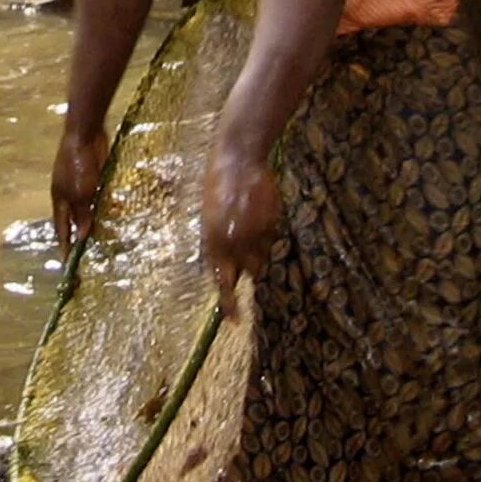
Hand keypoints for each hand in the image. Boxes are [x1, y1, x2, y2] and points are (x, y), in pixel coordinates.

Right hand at [50, 124, 107, 248]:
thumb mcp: (80, 194)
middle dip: (80, 235)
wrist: (85, 135)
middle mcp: (68, 195)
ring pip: (88, 209)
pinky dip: (105, 206)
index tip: (68, 262)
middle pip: (74, 220)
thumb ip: (81, 214)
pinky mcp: (94, 177)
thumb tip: (82, 236)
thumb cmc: (78, 165)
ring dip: (95, 221)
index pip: (61, 228)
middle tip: (88, 253)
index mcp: (59, 200)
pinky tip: (114, 212)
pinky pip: (99, 197)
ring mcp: (80, 185)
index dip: (64, 245)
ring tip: (104, 237)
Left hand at [202, 145, 281, 311]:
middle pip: (249, 271)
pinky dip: (265, 232)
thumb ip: (217, 244)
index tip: (234, 321)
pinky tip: (257, 212)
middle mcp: (235, 244)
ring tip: (249, 222)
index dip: (229, 304)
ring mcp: (255, 234)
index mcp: (213, 244)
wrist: (238, 160)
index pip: (222, 283)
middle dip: (248, 266)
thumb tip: (227, 267)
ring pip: (261, 256)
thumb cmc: (217, 187)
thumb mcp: (209, 218)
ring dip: (257, 248)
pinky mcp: (271, 224)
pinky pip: (270, 238)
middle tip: (247, 250)